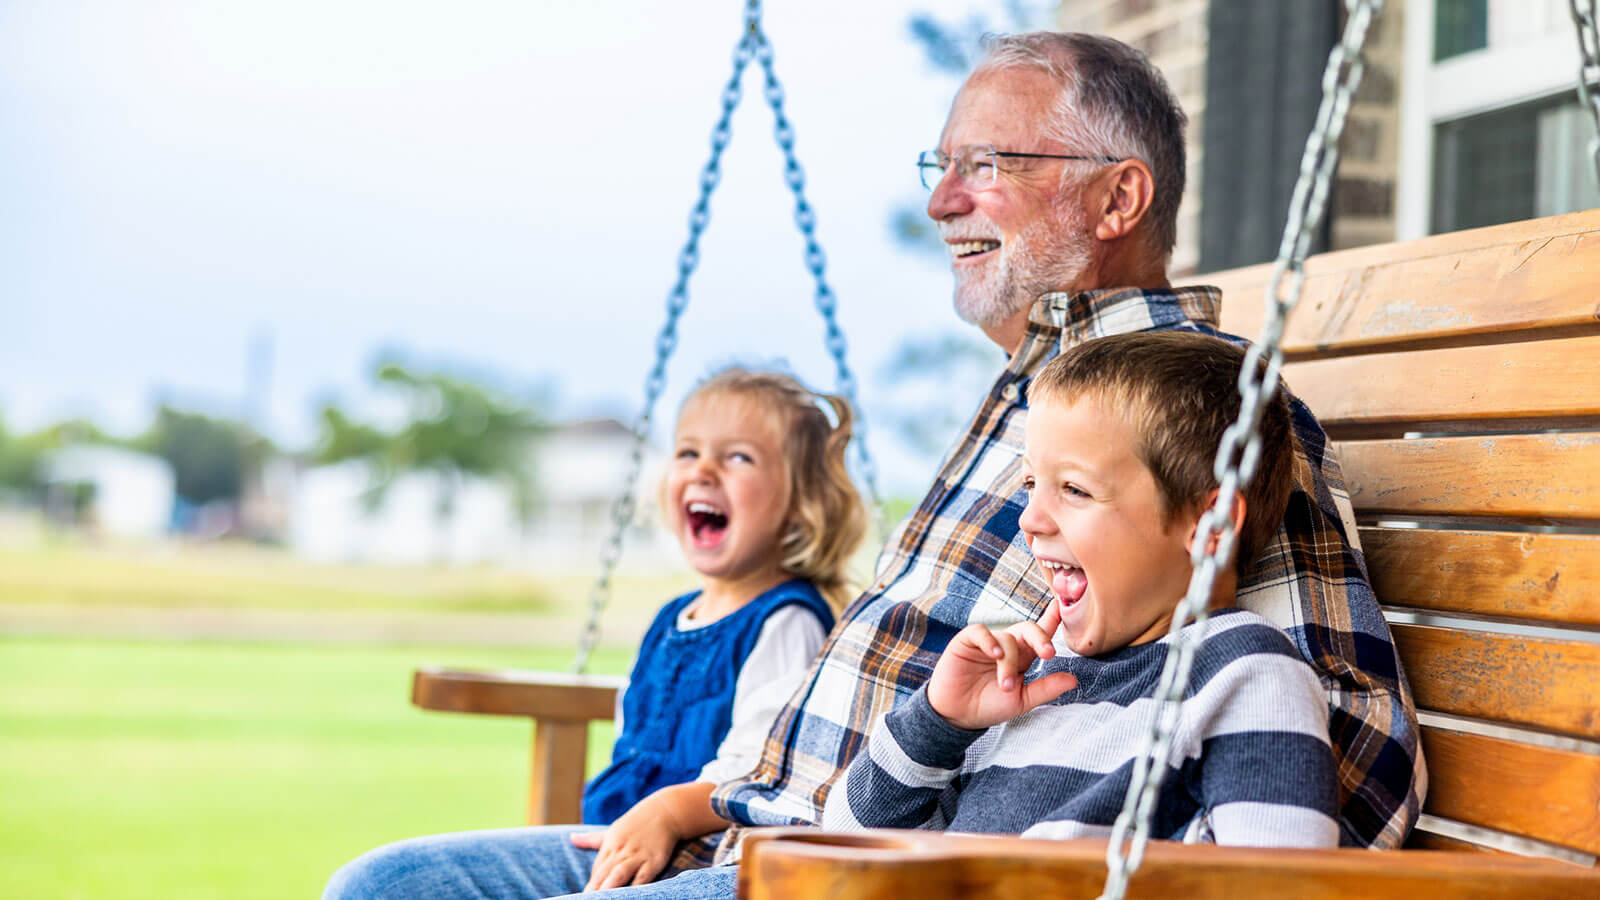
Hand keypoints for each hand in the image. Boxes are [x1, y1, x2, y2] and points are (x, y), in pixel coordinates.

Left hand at [569, 803, 678, 891]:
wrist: (665, 812)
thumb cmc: (636, 824)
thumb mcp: (612, 830)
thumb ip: (592, 839)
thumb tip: (572, 839)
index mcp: (610, 845)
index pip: (596, 869)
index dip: (590, 885)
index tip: (583, 898)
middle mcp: (622, 851)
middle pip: (604, 873)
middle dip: (595, 889)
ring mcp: (637, 856)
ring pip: (620, 874)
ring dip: (610, 887)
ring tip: (603, 898)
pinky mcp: (653, 861)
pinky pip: (643, 877)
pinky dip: (635, 887)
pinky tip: (630, 895)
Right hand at [926, 601, 1077, 729]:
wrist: (957, 715)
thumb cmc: (988, 707)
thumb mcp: (1022, 701)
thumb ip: (1045, 689)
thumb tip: (1074, 680)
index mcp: (1023, 658)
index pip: (1039, 635)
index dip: (1052, 620)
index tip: (1063, 607)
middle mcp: (1007, 646)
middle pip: (1028, 629)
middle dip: (1040, 638)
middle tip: (1048, 653)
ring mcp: (987, 642)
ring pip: (1006, 639)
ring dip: (1008, 663)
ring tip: (1004, 685)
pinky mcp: (967, 641)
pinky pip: (981, 632)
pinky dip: (990, 642)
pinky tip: (995, 656)